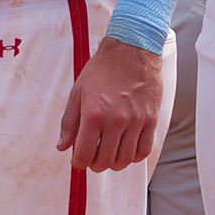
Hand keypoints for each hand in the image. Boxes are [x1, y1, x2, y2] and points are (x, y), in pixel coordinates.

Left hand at [58, 38, 166, 171]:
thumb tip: (63, 145)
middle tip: (93, 157)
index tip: (78, 160)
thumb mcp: (78, 91)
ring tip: (109, 153)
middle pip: (105, 162)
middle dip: (95, 164)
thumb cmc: (104, 68)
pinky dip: (133, 156)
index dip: (78, 163)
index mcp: (94, 114)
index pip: (84, 155)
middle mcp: (116, 121)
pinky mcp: (151, 120)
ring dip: (114, 163)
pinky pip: (143, 150)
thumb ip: (69, 122)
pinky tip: (126, 149)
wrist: (133, 50)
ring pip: (125, 160)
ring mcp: (136, 122)